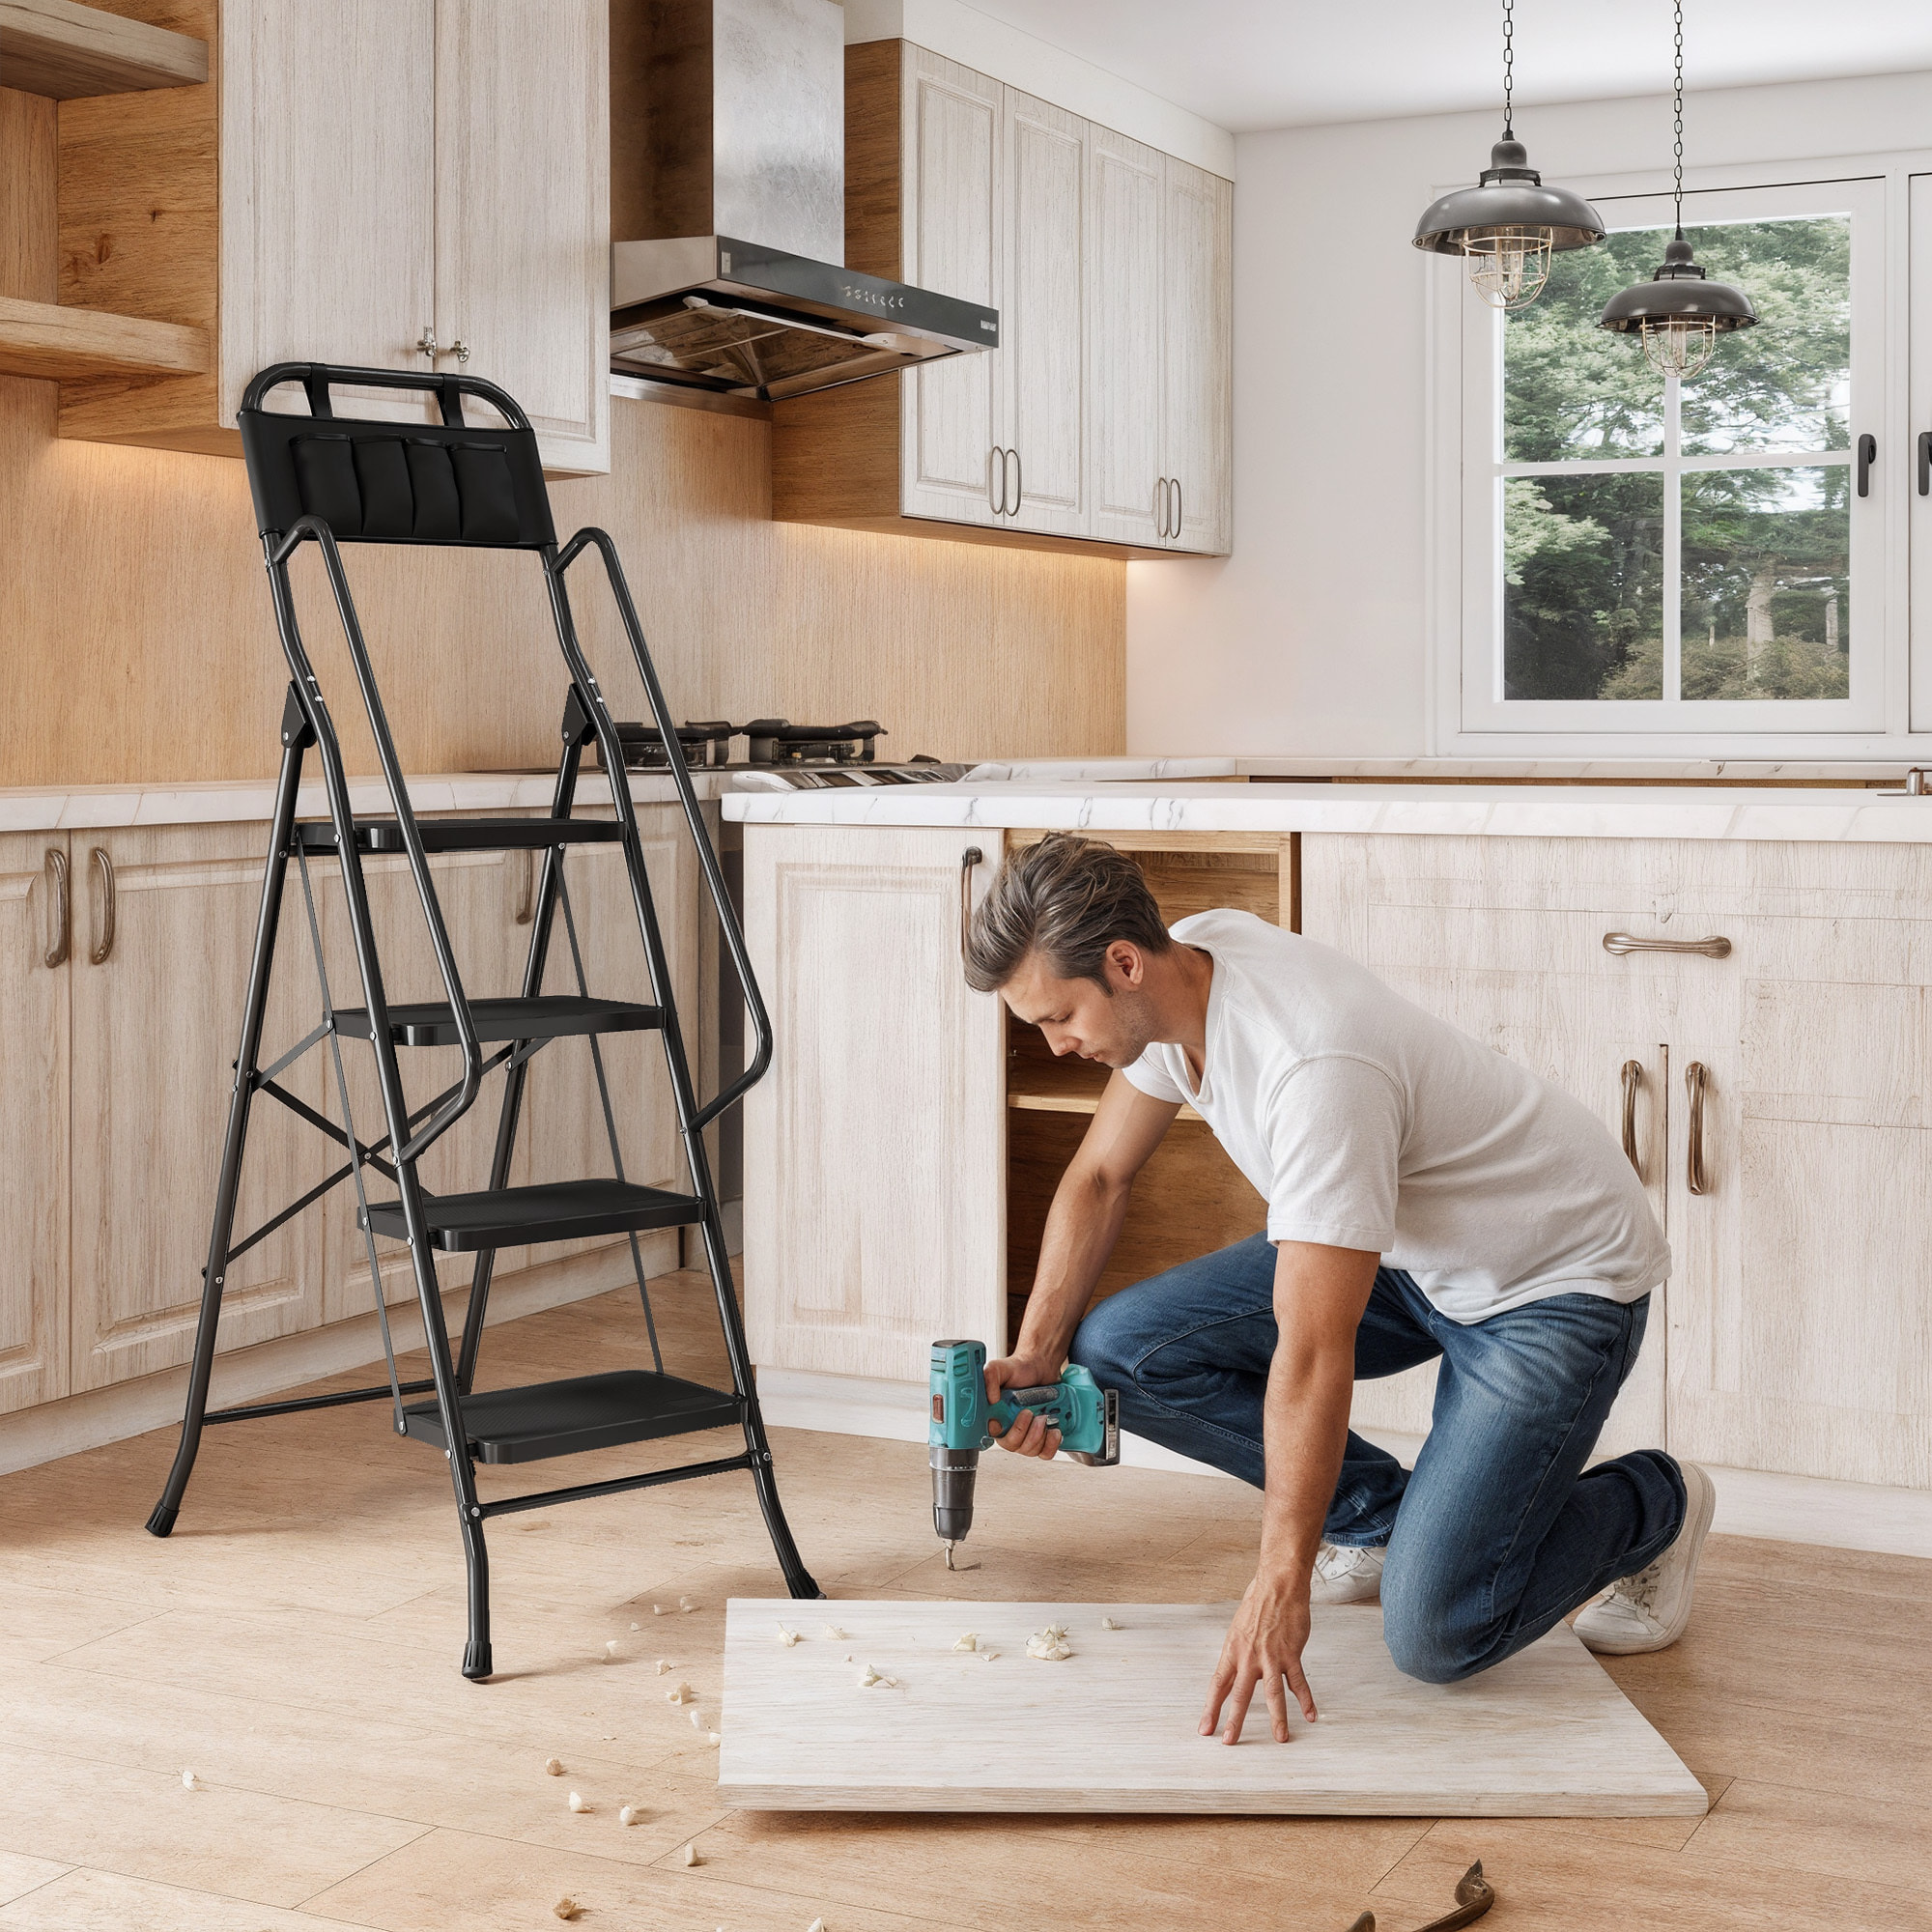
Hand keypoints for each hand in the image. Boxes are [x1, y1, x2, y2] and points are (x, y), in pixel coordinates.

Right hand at [983, 1352, 1062, 1459]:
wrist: (1041, 1367)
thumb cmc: (1019, 1369)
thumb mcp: (999, 1368)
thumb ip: (989, 1379)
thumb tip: (991, 1400)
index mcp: (995, 1416)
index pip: (993, 1436)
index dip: (1003, 1432)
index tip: (1012, 1418)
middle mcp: (1009, 1428)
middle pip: (1013, 1446)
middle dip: (1025, 1433)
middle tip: (1030, 1414)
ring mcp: (1026, 1434)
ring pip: (1029, 1451)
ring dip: (1039, 1437)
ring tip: (1043, 1417)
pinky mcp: (1042, 1436)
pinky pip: (1045, 1453)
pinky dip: (1051, 1445)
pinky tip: (1054, 1431)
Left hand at [1200, 1568, 1317, 1743]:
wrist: (1278, 1586)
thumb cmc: (1258, 1604)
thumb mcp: (1239, 1630)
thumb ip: (1239, 1654)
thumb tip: (1238, 1671)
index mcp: (1232, 1651)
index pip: (1217, 1685)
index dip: (1210, 1708)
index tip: (1205, 1728)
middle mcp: (1248, 1656)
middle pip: (1239, 1695)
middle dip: (1233, 1721)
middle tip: (1228, 1742)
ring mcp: (1270, 1656)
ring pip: (1271, 1694)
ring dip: (1277, 1718)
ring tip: (1280, 1738)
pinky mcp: (1290, 1654)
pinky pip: (1298, 1681)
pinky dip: (1306, 1699)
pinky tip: (1311, 1714)